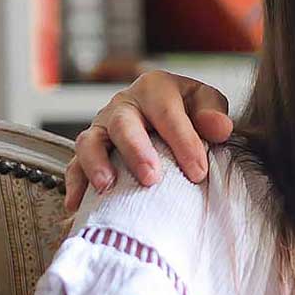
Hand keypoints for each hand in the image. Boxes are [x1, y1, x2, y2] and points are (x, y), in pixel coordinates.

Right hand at [63, 71, 234, 209]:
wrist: (164, 114)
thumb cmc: (187, 110)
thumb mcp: (204, 102)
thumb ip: (212, 113)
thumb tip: (219, 128)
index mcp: (154, 88)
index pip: (167, 113)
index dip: (183, 143)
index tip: (198, 173)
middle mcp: (123, 105)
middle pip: (123, 124)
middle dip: (136, 151)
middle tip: (150, 178)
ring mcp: (102, 127)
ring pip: (90, 141)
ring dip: (96, 164)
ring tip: (106, 187)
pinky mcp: (89, 150)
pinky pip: (75, 165)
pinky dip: (75, 184)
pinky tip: (78, 206)